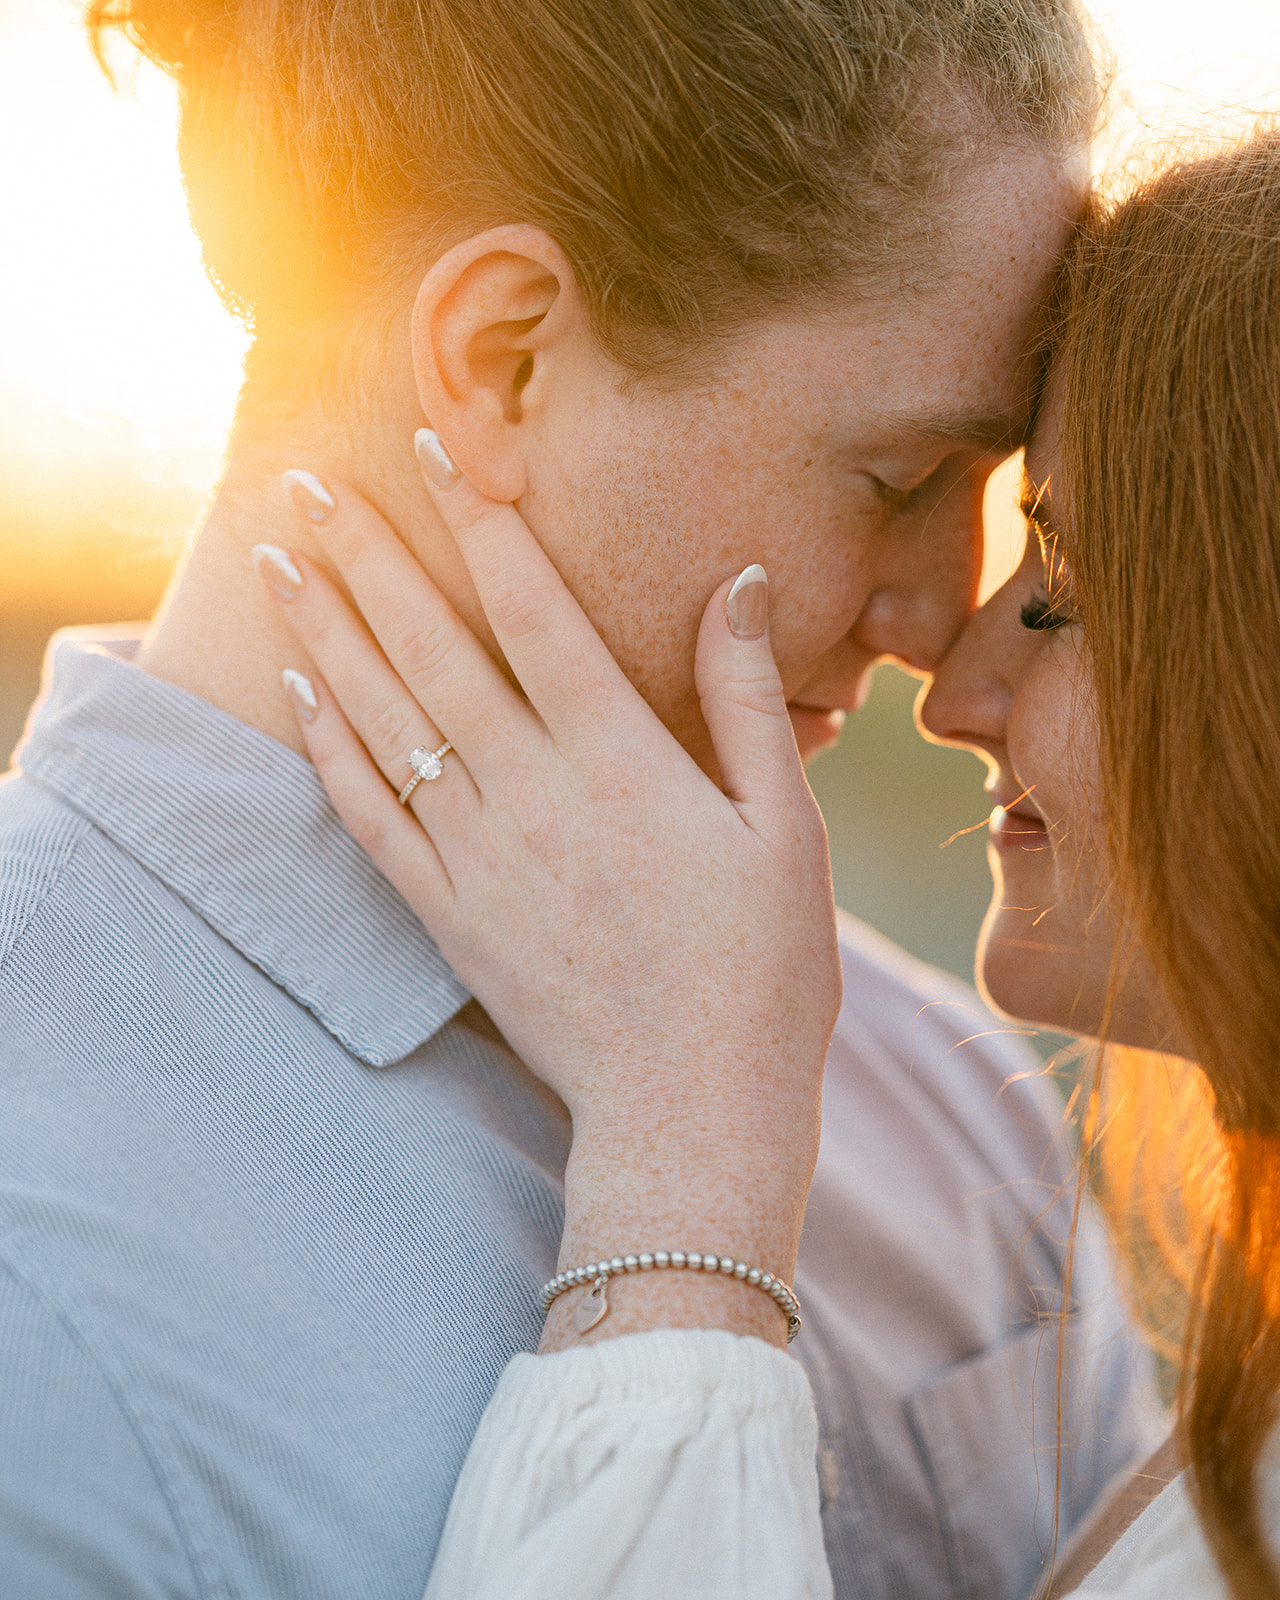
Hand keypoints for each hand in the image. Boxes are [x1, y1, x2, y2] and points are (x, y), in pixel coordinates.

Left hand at [257, 440, 841, 1346]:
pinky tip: (298, 692)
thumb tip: (736, 583)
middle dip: (367, 556)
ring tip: (277, 561)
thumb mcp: (787, 829)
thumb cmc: (762, 973)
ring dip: (326, 634)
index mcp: (624, 763)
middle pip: (433, 649)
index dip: (483, 521)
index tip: (439, 448)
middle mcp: (535, 796)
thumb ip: (750, 700)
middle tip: (307, 483)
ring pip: (384, 722)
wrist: (691, 1113)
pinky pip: (370, 818)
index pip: (536, 611)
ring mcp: (479, 859)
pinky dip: (328, 749)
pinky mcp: (449, 917)